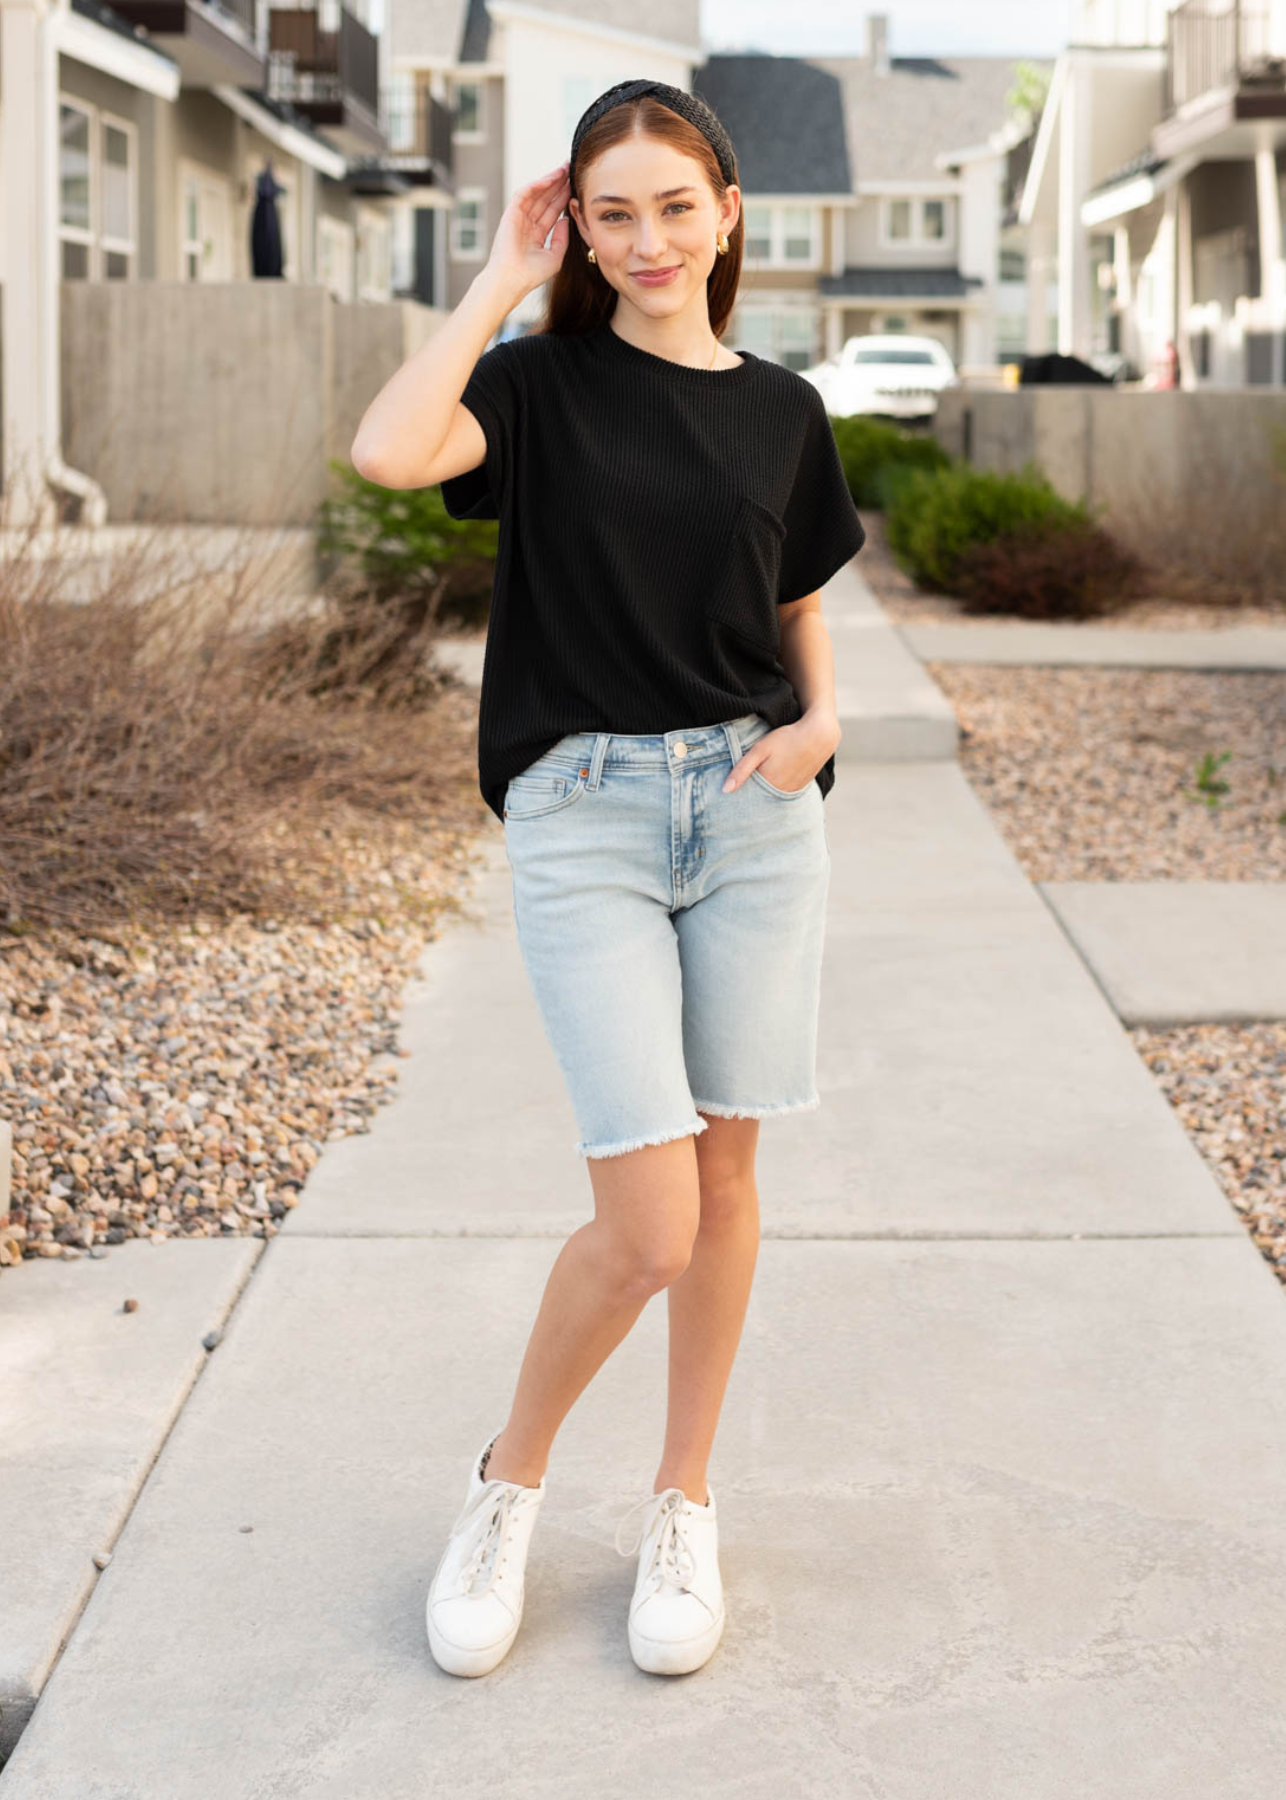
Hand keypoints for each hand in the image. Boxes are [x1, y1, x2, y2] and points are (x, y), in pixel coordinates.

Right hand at [483, 163, 571, 298]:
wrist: (511, 280)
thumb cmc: (531, 275)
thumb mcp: (554, 256)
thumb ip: (561, 238)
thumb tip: (566, 220)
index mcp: (535, 236)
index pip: (551, 212)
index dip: (563, 199)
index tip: (575, 187)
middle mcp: (526, 225)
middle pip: (545, 200)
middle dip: (558, 185)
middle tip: (570, 170)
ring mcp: (518, 218)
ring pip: (536, 194)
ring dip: (550, 181)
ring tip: (564, 169)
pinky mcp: (510, 213)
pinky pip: (524, 194)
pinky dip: (537, 185)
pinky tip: (550, 178)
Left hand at [722, 713, 840, 793]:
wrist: (819, 736)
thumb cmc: (787, 739)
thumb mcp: (760, 750)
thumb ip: (741, 769)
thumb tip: (725, 790)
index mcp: (767, 784)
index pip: (746, 799)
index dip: (737, 797)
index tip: (726, 797)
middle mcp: (780, 793)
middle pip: (759, 801)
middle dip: (749, 799)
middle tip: (739, 795)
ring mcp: (791, 792)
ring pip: (771, 799)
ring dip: (763, 797)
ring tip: (756, 789)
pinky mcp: (800, 788)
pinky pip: (783, 796)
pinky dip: (775, 793)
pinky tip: (772, 784)